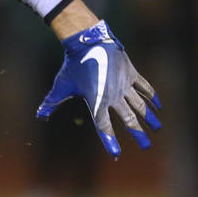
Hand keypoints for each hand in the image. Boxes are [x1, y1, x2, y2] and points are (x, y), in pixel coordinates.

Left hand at [37, 20, 160, 156]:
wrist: (88, 42)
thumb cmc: (73, 66)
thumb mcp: (61, 86)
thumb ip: (51, 102)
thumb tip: (39, 116)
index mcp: (96, 101)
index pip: (103, 126)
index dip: (109, 140)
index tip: (116, 154)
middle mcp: (113, 96)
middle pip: (128, 119)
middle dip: (138, 133)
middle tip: (146, 146)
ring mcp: (124, 84)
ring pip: (140, 105)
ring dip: (149, 117)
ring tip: (157, 128)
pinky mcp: (131, 73)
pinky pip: (144, 87)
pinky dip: (152, 97)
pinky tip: (158, 106)